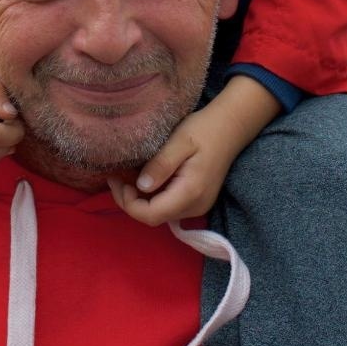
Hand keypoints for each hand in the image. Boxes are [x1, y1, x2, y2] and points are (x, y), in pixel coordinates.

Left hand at [108, 106, 232, 225]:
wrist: (230, 128)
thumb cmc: (204, 130)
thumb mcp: (179, 141)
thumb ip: (161, 165)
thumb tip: (141, 185)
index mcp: (190, 192)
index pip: (151, 214)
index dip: (129, 203)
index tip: (117, 180)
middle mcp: (194, 206)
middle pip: (153, 217)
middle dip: (130, 201)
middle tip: (116, 177)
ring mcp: (197, 206)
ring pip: (159, 213)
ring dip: (139, 199)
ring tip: (126, 176)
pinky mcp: (196, 201)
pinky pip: (168, 205)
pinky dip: (151, 196)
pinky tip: (143, 178)